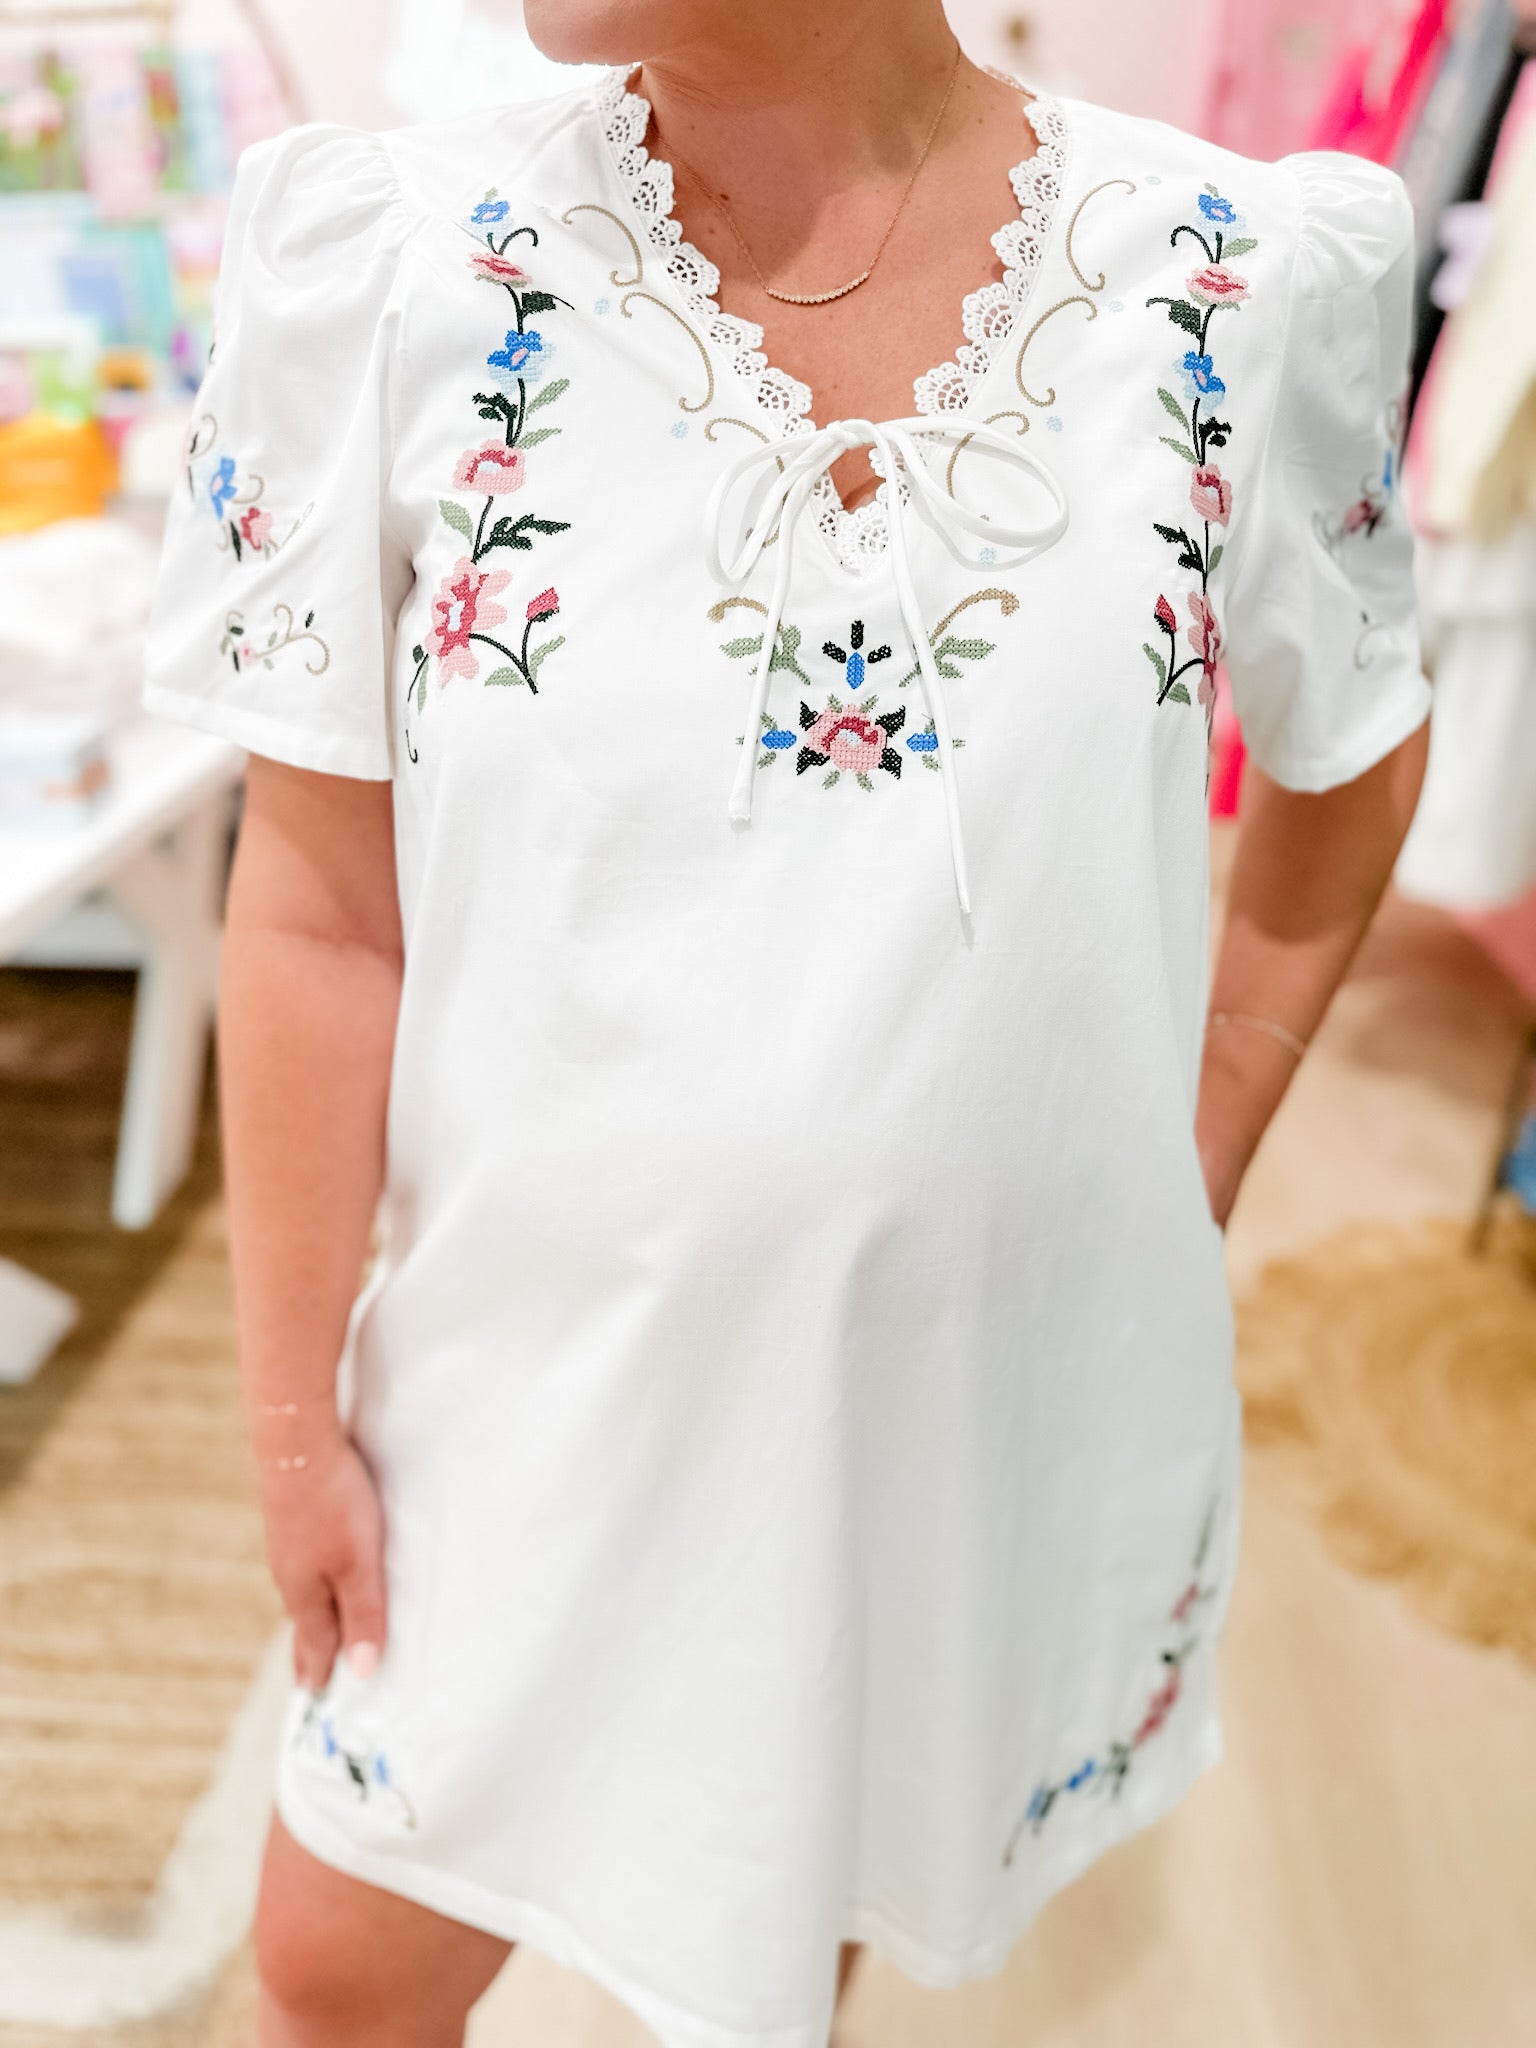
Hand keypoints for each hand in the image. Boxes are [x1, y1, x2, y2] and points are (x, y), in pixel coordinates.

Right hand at [255, 1425, 386, 1690]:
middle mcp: (290, 1573)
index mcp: (306, 1593)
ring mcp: (287, 1544)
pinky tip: (313, 1570)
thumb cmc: (332, 1505)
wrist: (295, 1443)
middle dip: (311, 1648)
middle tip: (307, 1676)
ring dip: (311, 1614)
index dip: (319, 1668)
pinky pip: (301, 1562)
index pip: (316, 1642)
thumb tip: (362, 1669)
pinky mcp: (290, 1516)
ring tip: (314, 1630)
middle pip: (305, 1620)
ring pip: (301, 1590)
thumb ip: (364, 1613)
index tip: (314, 1694)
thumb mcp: (359, 1564)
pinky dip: (310, 1580)